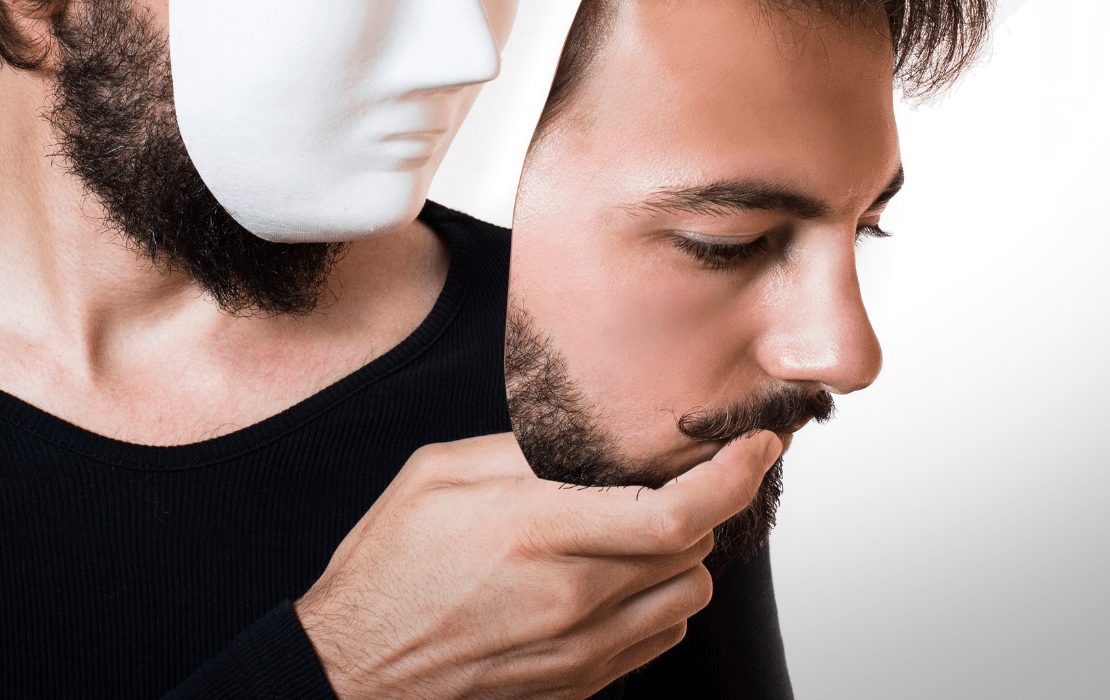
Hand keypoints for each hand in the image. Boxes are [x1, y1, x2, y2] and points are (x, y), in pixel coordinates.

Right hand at [294, 430, 782, 699]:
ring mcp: (579, 651)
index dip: (734, 476)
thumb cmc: (385, 570)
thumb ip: (520, 451)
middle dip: (700, 503)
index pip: (676, 514)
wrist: (352, 673)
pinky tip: (613, 575)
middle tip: (678, 472)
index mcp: (536, 534)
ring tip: (635, 526)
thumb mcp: (436, 475)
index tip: (757, 444)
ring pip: (687, 596)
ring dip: (680, 555)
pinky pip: (657, 638)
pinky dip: (656, 599)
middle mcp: (571, 600)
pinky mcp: (579, 684)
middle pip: (694, 551)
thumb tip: (587, 435)